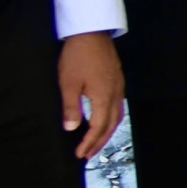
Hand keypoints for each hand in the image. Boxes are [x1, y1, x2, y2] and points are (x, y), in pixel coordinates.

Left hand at [58, 31, 122, 159]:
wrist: (92, 32)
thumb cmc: (77, 56)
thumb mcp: (68, 82)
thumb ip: (71, 107)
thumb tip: (72, 128)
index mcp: (103, 97)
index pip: (98, 127)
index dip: (89, 142)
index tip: (79, 154)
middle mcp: (115, 95)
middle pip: (111, 125)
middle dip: (99, 142)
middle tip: (87, 155)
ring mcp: (118, 88)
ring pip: (117, 117)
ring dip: (106, 132)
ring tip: (95, 142)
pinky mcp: (117, 81)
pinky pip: (118, 107)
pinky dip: (110, 120)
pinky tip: (103, 120)